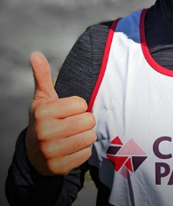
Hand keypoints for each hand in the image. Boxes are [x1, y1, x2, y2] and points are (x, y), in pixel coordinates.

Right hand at [26, 52, 95, 174]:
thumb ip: (43, 76)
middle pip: (89, 121)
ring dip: (85, 136)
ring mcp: (51, 152)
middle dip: (85, 122)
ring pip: (90, 137)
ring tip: (72, 136)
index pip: (82, 104)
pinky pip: (86, 154)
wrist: (34, 153)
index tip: (67, 111)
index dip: (78, 107)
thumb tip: (35, 54)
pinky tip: (70, 149)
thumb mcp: (43, 98)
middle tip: (72, 124)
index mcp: (43, 112)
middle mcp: (45, 132)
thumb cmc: (44, 120)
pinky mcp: (59, 167)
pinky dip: (82, 151)